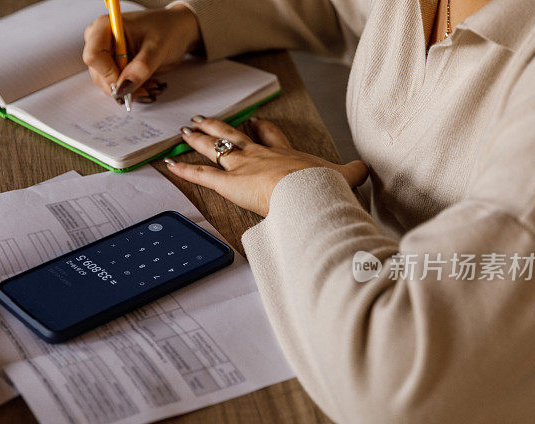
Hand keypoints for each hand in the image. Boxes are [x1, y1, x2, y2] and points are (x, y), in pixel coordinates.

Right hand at [83, 6, 200, 100]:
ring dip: (131, 91)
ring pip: (108, 84)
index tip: (126, 84)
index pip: (94, 56)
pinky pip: (118, 87)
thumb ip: (140, 68)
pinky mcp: (115, 68)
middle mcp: (101, 41)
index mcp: (105, 27)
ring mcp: (107, 56)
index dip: (108, 74)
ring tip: (153, 85)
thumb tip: (123, 88)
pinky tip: (149, 84)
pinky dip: (134, 90)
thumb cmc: (167, 29)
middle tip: (148, 89)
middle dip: (123, 87)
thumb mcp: (157, 47)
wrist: (177, 32)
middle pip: (99, 74)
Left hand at [165, 117, 368, 215]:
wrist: (311, 193)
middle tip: (205, 119)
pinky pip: (201, 175)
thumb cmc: (324, 188)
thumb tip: (366, 169)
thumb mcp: (346, 178)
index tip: (257, 123)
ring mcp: (242, 168)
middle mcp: (259, 156)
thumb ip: (353, 172)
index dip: (262, 130)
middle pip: (234, 136)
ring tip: (184, 130)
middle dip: (218, 127)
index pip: (271, 138)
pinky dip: (184, 170)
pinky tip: (168, 164)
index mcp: (285, 155)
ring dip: (197, 140)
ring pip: (214, 148)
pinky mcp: (228, 184)